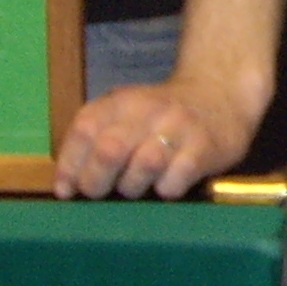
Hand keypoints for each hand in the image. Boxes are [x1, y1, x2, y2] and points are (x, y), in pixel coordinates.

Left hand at [55, 69, 259, 200]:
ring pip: (143, 166)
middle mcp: (148, 109)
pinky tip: (167, 183)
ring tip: (137, 185)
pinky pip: (175, 180)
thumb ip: (96, 140)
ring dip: (133, 187)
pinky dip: (165, 190)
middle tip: (100, 192)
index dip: (69, 165)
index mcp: (121, 101)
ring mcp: (179, 126)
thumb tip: (65, 187)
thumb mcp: (126, 114)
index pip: (84, 130)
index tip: (66, 190)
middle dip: (96, 182)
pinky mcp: (204, 147)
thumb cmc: (162, 117)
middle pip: (109, 149)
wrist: (221, 93)